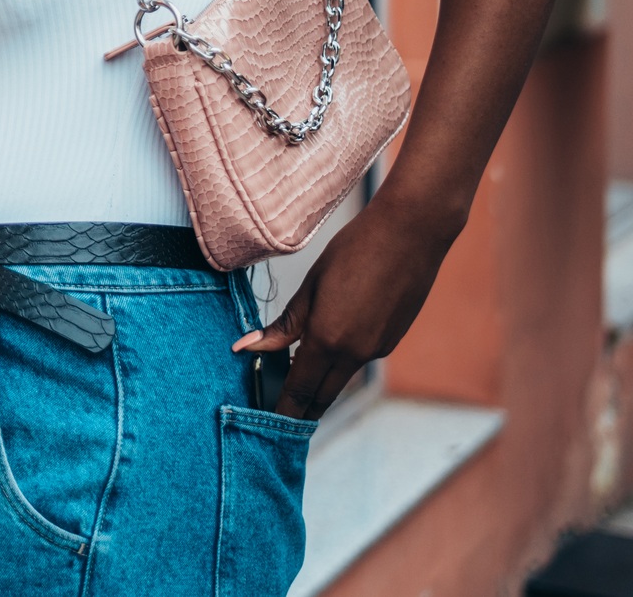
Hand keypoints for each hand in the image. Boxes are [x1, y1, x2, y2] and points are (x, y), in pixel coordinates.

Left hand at [233, 195, 457, 418]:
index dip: (284, 410)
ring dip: (320, 385)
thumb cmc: (355, 250)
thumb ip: (283, 325)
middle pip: (322, 394)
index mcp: (329, 340)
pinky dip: (341, 363)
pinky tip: (329, 348)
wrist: (411, 235)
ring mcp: (378, 349)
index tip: (269, 425)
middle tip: (280, 418)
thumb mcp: (311, 286)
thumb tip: (248, 347)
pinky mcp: (392, 340)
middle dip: (301, 410)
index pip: (300, 390)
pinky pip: (359, 359)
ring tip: (296, 386)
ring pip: (341, 378)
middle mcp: (356, 353)